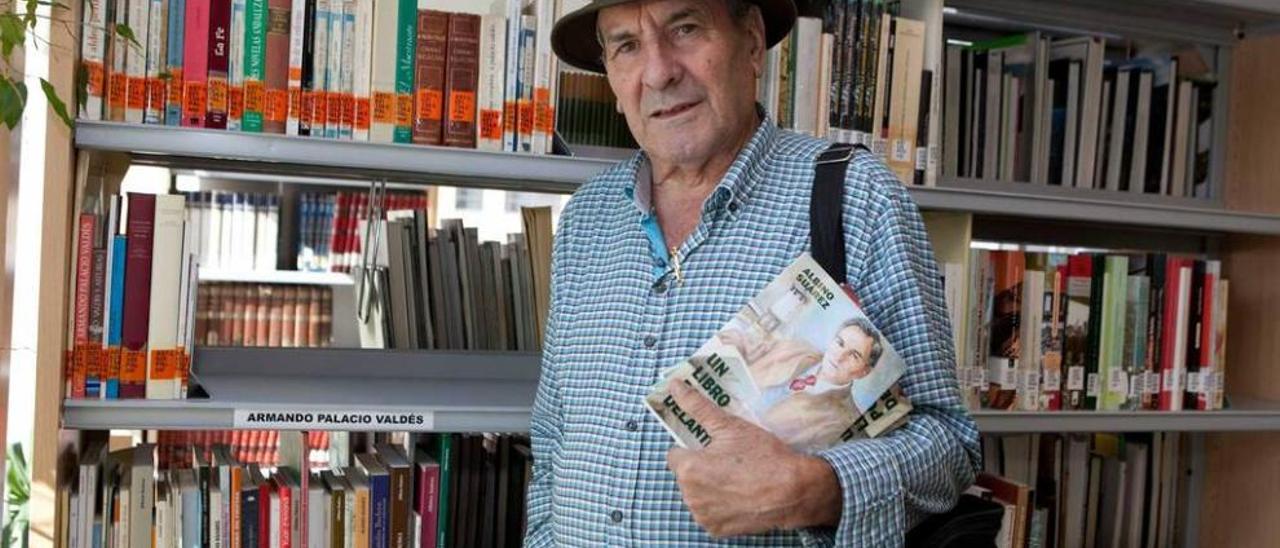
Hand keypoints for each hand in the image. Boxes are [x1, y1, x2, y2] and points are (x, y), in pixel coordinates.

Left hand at [665, 381, 842, 536]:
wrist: (794, 491)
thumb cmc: (763, 456)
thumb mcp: (730, 426)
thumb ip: (697, 406)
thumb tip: (675, 385)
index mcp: (688, 468)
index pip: (676, 455)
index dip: (695, 449)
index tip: (714, 448)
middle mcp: (690, 495)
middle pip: (686, 476)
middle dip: (702, 468)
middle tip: (730, 461)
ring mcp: (702, 516)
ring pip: (697, 495)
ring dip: (709, 488)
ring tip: (737, 479)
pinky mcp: (715, 530)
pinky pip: (709, 514)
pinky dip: (720, 507)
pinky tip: (739, 497)